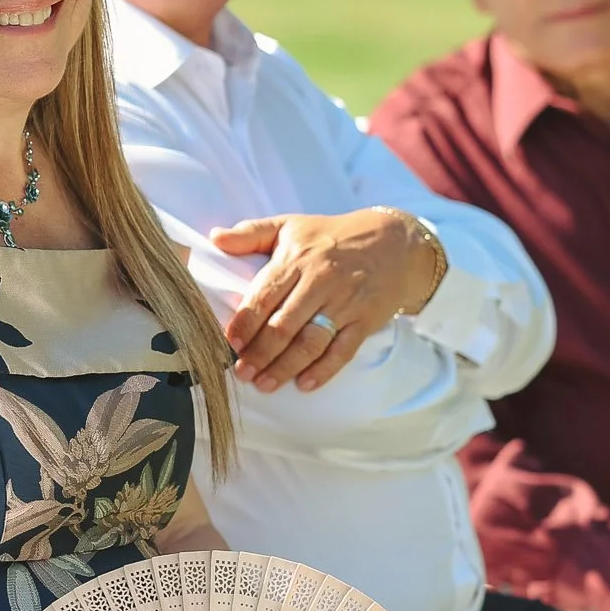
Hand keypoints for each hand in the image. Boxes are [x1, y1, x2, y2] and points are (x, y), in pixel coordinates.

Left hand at [212, 209, 443, 393]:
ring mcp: (345, 303)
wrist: (394, 241)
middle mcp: (320, 281)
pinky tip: (303, 384)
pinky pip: (342, 351)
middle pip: (284, 324)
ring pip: (310, 341)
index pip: (265, 295)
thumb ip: (251, 233)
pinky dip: (323, 370)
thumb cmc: (332, 236)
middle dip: (260, 353)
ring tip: (264, 384)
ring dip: (285, 367)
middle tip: (242, 373)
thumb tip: (215, 238)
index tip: (230, 343)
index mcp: (297, 259)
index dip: (245, 322)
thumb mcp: (291, 225)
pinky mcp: (365, 320)